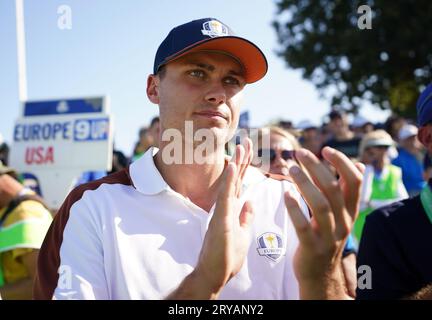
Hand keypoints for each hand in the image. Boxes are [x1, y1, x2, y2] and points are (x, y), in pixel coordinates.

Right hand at [193, 138, 253, 296]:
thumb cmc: (226, 257)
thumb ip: (245, 217)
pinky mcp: (220, 220)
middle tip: (247, 139)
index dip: (244, 166)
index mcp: (232, 209)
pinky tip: (232, 167)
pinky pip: (225, 197)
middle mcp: (226, 207)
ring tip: (240, 145)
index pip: (239, 182)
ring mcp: (222, 212)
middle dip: (241, 159)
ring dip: (235, 164)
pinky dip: (228, 181)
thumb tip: (250, 202)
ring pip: (230, 183)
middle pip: (235, 178)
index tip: (249, 149)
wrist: (214, 274)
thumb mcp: (242, 233)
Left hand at [284, 147, 363, 298]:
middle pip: (334, 189)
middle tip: (299, 153)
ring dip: (305, 183)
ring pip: (320, 205)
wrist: (320, 272)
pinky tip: (286, 194)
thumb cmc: (326, 235)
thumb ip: (343, 190)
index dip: (342, 162)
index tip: (325, 149)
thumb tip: (359, 165)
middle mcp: (344, 221)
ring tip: (291, 169)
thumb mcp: (339, 213)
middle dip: (316, 167)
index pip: (355, 181)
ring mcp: (329, 236)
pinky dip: (295, 208)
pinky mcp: (312, 247)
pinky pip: (304, 226)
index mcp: (351, 211)